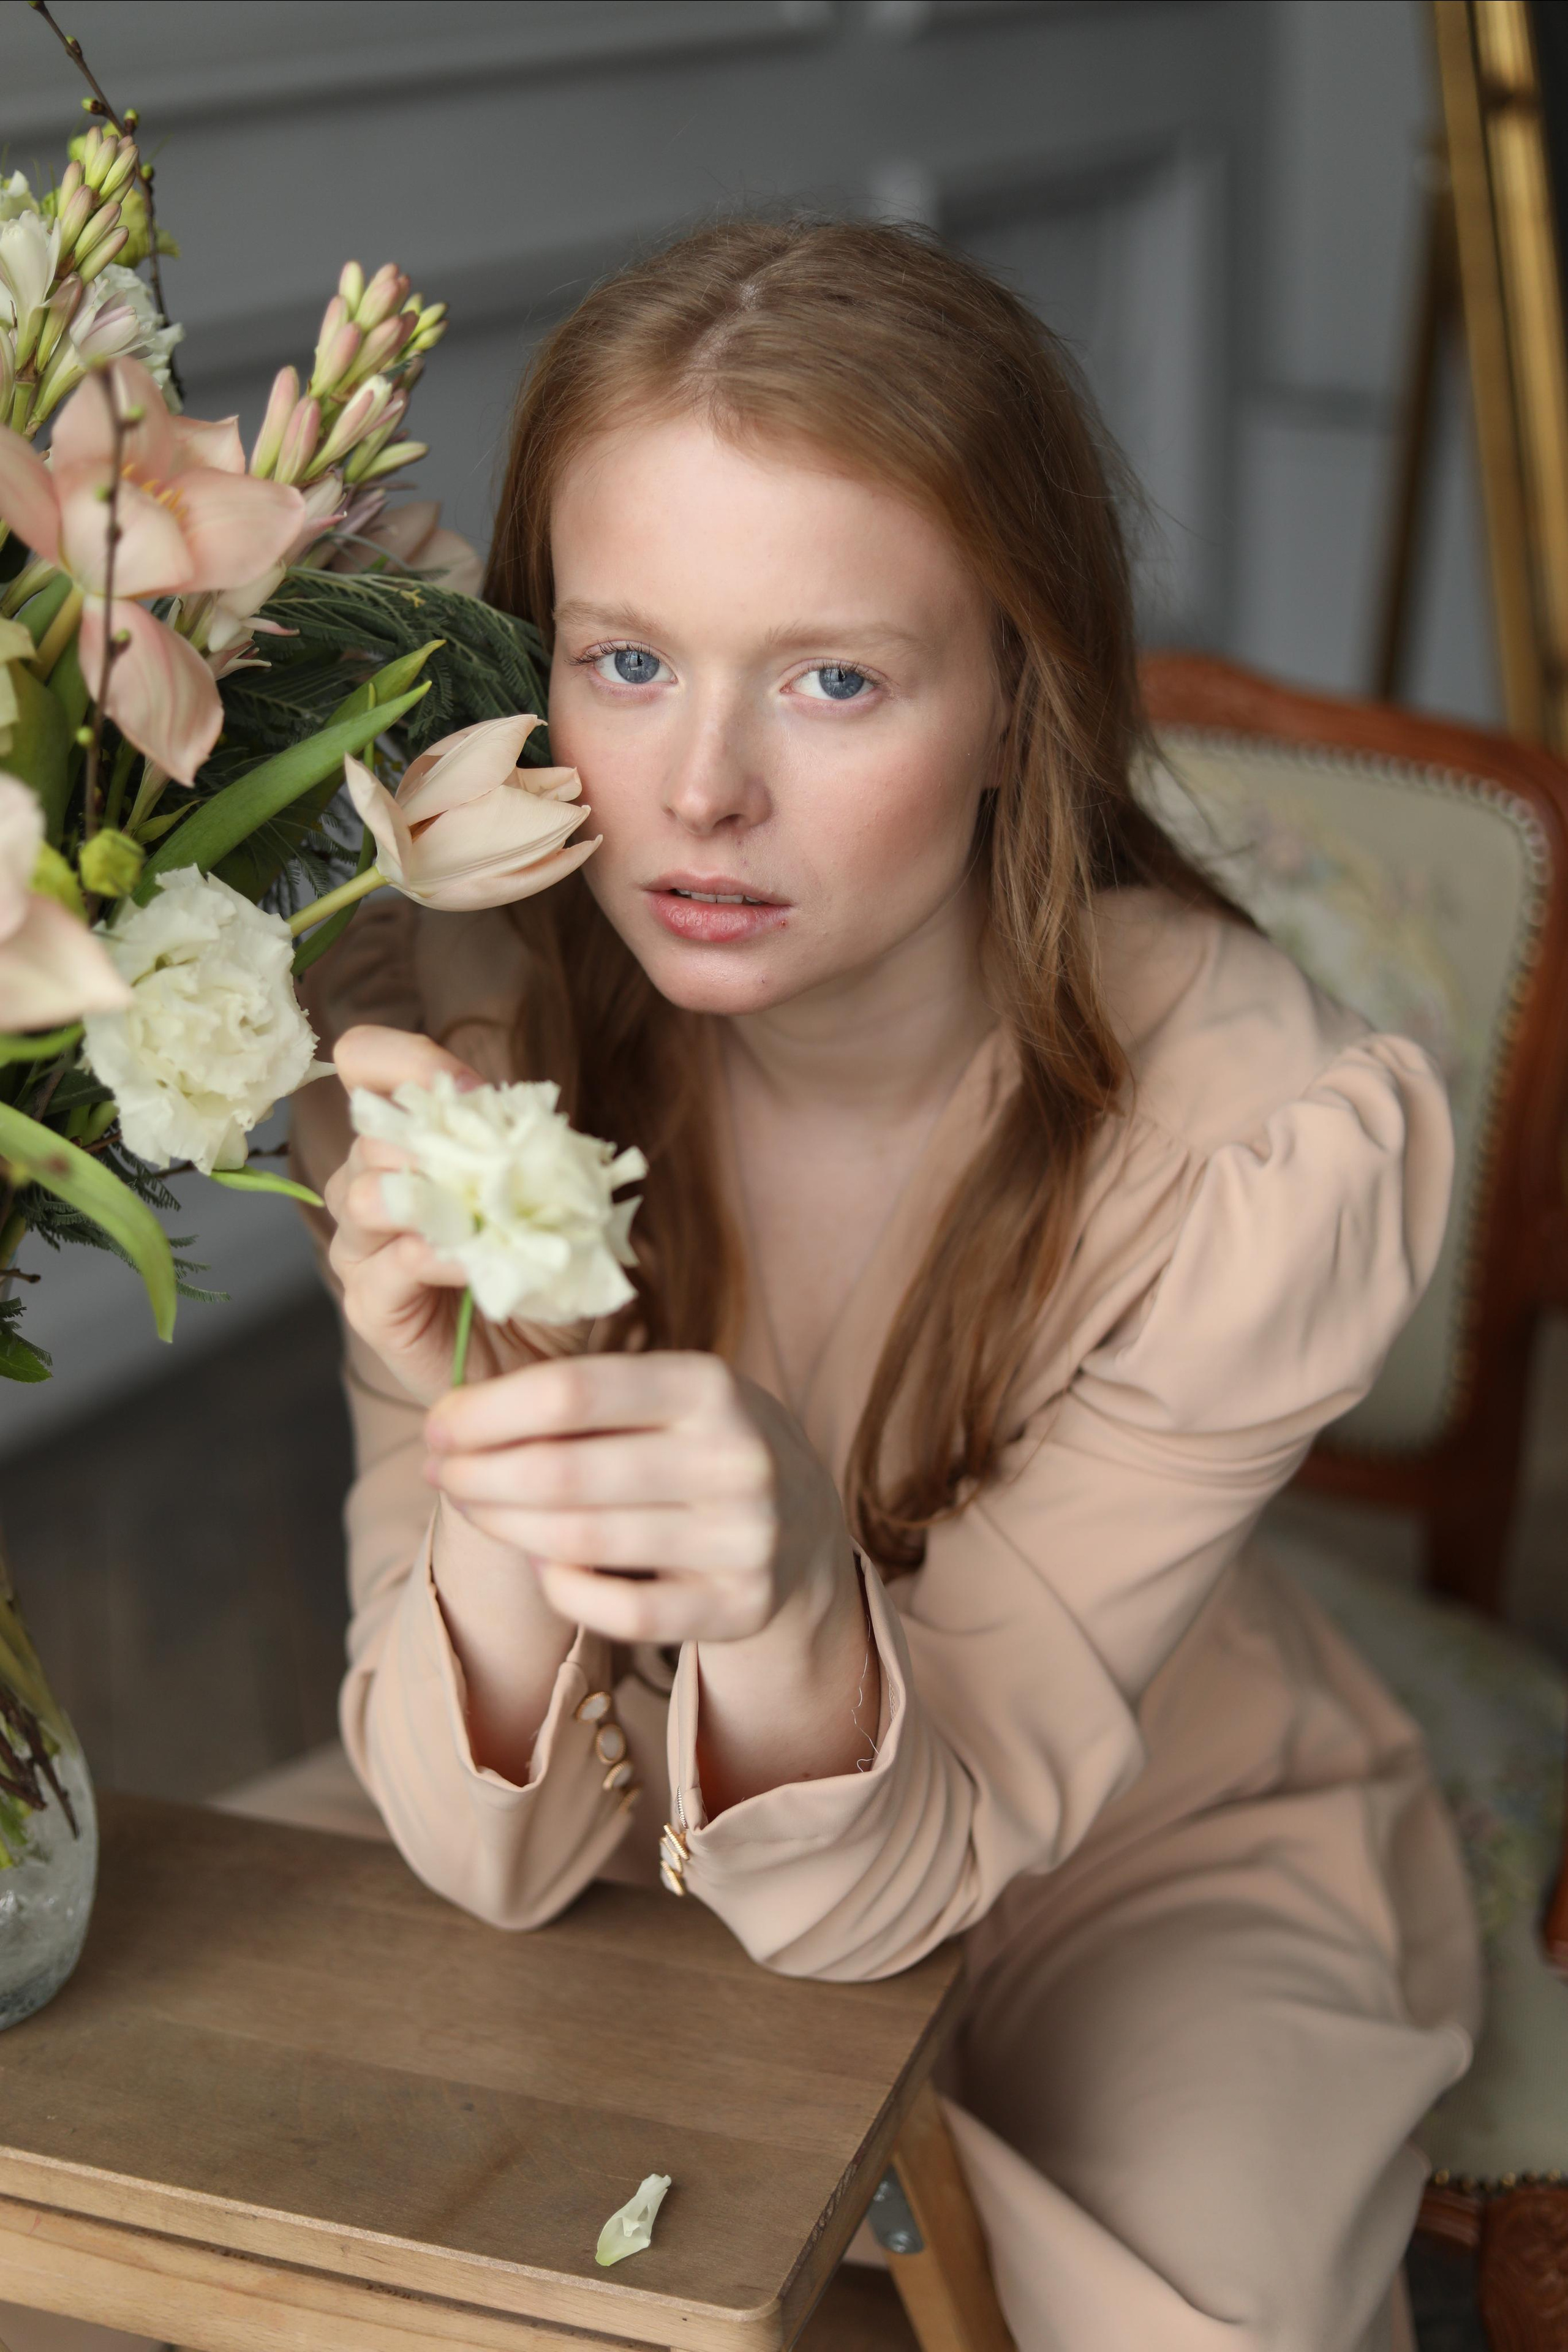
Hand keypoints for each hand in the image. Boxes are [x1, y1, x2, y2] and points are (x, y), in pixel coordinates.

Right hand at [324, 1023, 544, 1406]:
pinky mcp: (372, 1308)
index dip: (401, 1060)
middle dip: (427, 1136)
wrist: (538, 1368)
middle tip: (490, 1158)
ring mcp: (363, 1251)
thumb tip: (539, 1127)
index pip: (367, 1066)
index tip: (469, 1088)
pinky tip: (467, 1260)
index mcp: (408, 1147)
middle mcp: (371, 1190)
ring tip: (471, 1211)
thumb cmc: (537, 1277)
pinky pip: (386, 1268)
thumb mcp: (548, 1201)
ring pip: (360, 1195)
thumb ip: (535, 1157)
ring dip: (419, 1193)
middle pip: (368, 1135)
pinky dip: (430, 1257)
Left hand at [423, 1350, 852, 1647]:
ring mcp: (744, 1540)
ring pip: (578, 1544)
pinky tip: (541, 1563)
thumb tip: (456, 1419)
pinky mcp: (739, 1607)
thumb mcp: (669, 1394)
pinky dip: (561, 1588)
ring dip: (501, 1526)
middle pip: (560, 1473)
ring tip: (472, 1507)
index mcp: (711, 1386)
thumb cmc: (702, 1445)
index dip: (485, 1411)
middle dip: (475, 1474)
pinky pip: (617, 1613)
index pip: (570, 1392)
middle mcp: (736, 1460)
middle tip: (437, 1472)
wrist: (805, 1526)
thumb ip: (583, 1397)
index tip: (438, 1423)